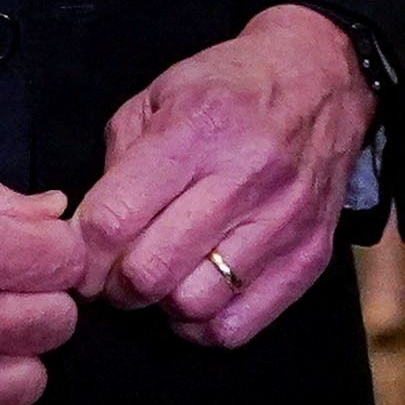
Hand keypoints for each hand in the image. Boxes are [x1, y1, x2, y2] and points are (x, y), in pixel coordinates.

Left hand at [66, 7, 370, 349]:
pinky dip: (204, 324)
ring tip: (165, 277)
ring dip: (163, 303)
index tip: (84, 252)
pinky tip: (199, 292)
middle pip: (149, 273)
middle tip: (118, 271)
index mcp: (198, 128)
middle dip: (116, 283)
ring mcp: (284, 220)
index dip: (82, 250)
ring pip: (192, 305)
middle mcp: (245, 175)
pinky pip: (237, 326)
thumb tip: (90, 237)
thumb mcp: (159, 96)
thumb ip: (117, 163)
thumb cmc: (230, 87)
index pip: (113, 220)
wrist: (323, 78)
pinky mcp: (310, 253)